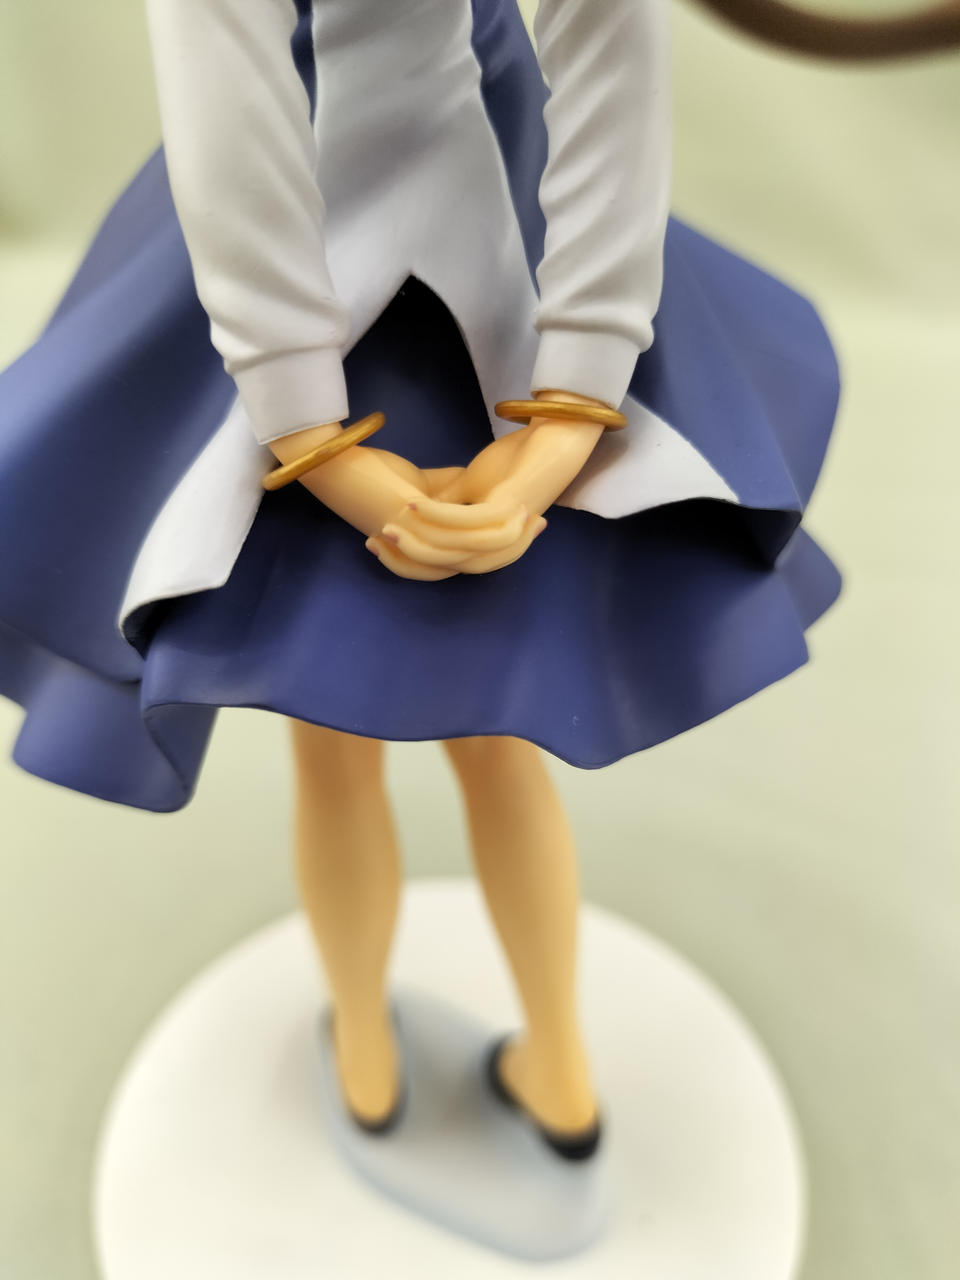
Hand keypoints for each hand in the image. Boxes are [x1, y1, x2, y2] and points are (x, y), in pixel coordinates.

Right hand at [367, 390, 607, 575]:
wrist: (554, 439)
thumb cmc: (515, 461)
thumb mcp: (472, 482)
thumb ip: (451, 500)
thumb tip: (425, 512)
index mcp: (486, 540)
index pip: (444, 564)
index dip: (409, 561)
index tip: (376, 544)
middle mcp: (496, 542)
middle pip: (446, 565)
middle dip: (406, 556)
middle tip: (374, 541)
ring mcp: (504, 527)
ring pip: (455, 549)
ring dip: (419, 539)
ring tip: (389, 525)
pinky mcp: (508, 507)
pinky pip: (467, 521)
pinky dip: (438, 515)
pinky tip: (414, 504)